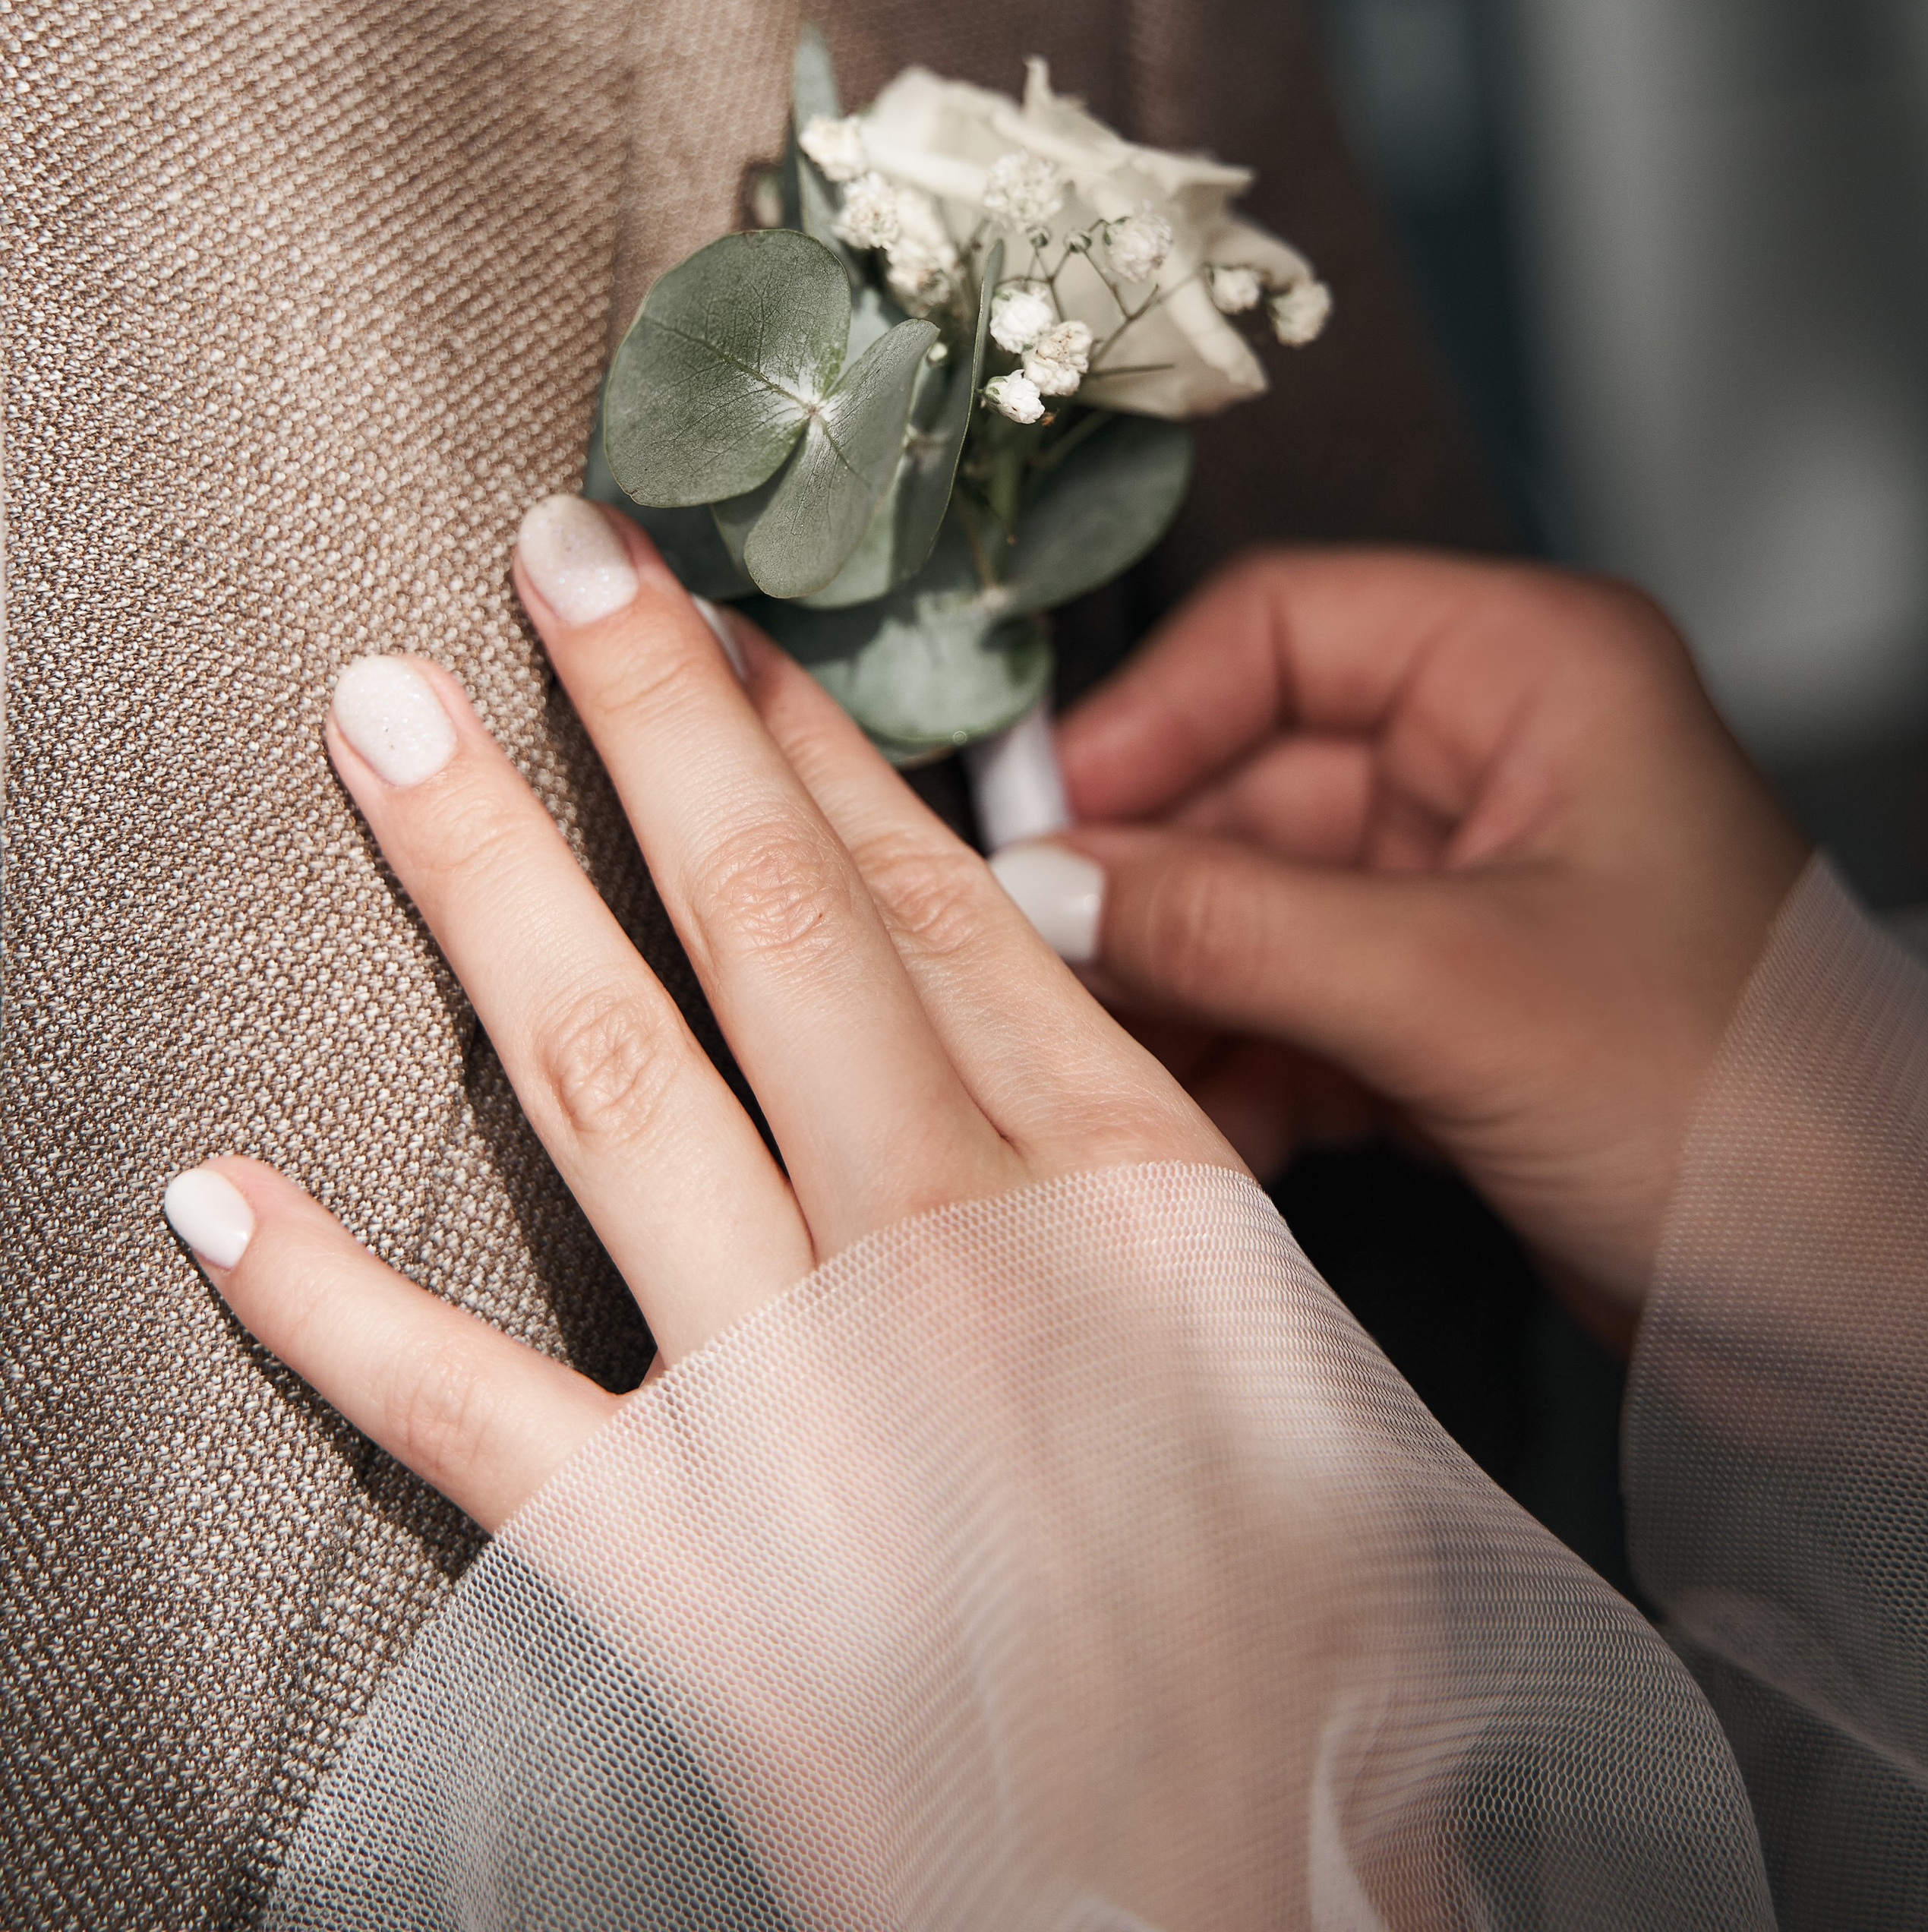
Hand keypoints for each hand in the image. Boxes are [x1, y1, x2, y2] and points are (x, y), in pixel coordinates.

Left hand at [161, 499, 1232, 1528]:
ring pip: (611, 1074)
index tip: (706, 608)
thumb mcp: (1276, 1347)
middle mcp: (953, 1246)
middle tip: (542, 549)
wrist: (1256, 1911)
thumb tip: (995, 981)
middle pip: (766, 914)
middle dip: (647, 714)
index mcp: (1118, 1180)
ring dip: (481, 882)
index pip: (928, 889)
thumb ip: (1127, 1158)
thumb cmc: (1305, 1635)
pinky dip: (326, 1303)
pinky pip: (468, 1414)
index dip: (800, 733)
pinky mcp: (687, 1577)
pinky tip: (206, 1192)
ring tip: (381, 717)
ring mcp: (807, 1400)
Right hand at [1006, 550, 1807, 1330]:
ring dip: (1177, 989)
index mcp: (1530, 672)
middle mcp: (1496, 762)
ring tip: (1092, 1066)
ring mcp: (1471, 893)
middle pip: (1249, 778)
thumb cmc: (1754, 1108)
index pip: (1280, 631)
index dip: (1148, 718)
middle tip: (1034, 968)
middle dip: (1144, 883)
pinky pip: (1297, 1004)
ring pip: (1259, 904)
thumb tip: (1049, 885)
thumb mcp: (1457, 991)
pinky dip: (1239, 1065)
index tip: (1040, 821)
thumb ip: (1233, 927)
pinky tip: (1190, 1133)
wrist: (1873, 1312)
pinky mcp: (1457, 1015)